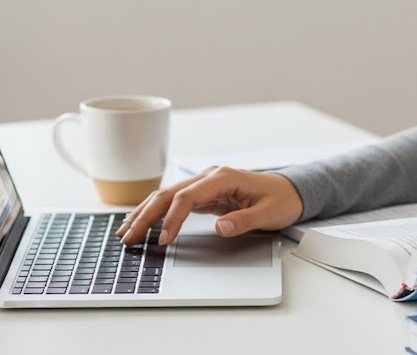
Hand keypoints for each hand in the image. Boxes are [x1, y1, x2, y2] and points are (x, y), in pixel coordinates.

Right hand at [115, 166, 303, 245]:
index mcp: (223, 177)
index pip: (187, 198)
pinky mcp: (203, 194)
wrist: (291, 191)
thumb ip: (243, 220)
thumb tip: (220, 228)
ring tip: (125, 232)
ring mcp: (204, 184)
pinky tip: (142, 223)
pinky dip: (156, 213)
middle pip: (168, 194)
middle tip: (127, 238)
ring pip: (166, 196)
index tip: (163, 240)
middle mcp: (208, 177)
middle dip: (145, 216)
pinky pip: (174, 202)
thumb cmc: (281, 200)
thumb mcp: (268, 213)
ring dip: (145, 214)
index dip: (172, 219)